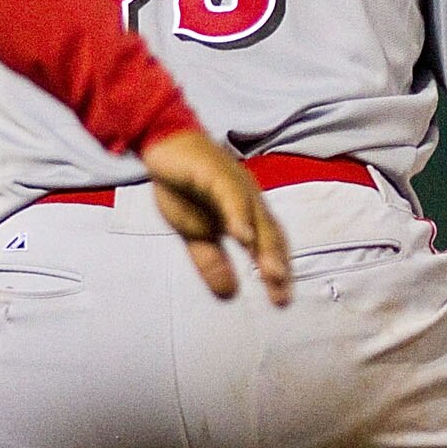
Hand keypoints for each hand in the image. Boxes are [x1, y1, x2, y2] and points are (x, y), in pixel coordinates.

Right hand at [140, 128, 292, 304]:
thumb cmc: (184, 187)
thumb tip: (228, 293)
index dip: (276, 272)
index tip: (281, 301)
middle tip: (283, 297)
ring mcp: (236, 185)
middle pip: (271, 235)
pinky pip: (232, 197)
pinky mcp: (216, 173)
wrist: (163, 146)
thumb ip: (212, 260)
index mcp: (247, 215)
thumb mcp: (195, 233)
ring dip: (266, 247)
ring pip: (257, 218)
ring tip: (273, 274)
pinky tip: (243, 237)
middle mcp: (250, 201)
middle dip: (278, 266)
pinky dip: (240, 217)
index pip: (268, 247)